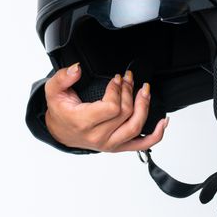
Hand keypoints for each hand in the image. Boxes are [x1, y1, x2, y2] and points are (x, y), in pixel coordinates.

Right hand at [43, 64, 167, 152]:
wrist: (60, 132)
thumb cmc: (60, 111)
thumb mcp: (53, 91)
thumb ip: (63, 77)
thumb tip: (76, 69)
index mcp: (84, 122)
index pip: (111, 107)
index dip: (117, 90)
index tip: (116, 78)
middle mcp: (98, 136)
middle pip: (125, 113)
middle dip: (129, 91)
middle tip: (128, 78)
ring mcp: (110, 144)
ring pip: (135, 127)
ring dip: (144, 106)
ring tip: (144, 90)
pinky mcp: (118, 147)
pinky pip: (142, 145)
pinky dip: (155, 135)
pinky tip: (163, 122)